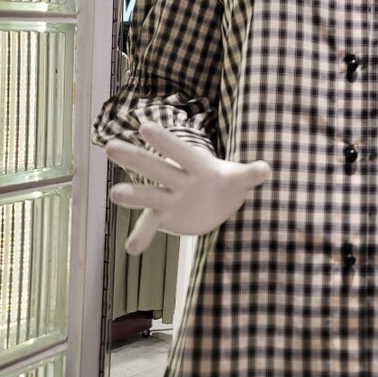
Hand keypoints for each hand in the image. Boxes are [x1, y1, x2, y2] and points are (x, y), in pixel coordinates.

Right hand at [105, 122, 270, 254]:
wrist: (218, 201)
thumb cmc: (228, 183)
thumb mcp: (240, 179)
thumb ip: (250, 175)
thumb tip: (267, 170)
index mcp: (196, 165)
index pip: (179, 152)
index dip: (165, 141)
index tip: (145, 127)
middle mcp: (178, 179)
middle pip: (155, 168)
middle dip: (134, 158)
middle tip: (110, 147)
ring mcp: (169, 197)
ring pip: (149, 195)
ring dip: (132, 196)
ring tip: (114, 194)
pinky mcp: (164, 216)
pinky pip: (150, 226)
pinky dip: (142, 236)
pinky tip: (132, 249)